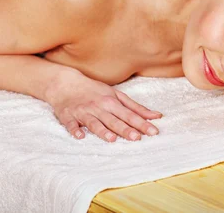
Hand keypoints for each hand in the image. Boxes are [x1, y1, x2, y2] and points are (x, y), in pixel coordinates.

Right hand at [47, 69, 161, 141]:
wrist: (66, 84)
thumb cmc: (95, 91)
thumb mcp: (116, 95)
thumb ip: (135, 107)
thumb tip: (156, 115)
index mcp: (112, 102)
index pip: (130, 115)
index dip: (142, 123)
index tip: (153, 131)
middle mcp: (99, 107)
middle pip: (114, 120)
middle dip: (126, 129)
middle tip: (137, 138)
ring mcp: (83, 112)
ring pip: (94, 123)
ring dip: (102, 131)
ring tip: (112, 139)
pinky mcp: (68, 117)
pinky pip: (71, 125)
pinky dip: (75, 130)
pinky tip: (80, 136)